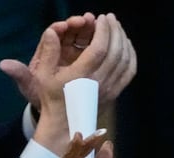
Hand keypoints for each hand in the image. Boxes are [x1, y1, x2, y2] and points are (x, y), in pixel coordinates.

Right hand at [0, 12, 135, 115]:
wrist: (66, 124)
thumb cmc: (52, 97)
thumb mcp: (42, 76)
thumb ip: (48, 52)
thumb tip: (52, 32)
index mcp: (82, 75)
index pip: (100, 48)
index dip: (104, 31)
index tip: (103, 18)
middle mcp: (100, 82)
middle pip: (116, 52)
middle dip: (115, 31)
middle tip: (111, 18)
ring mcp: (110, 88)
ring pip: (125, 61)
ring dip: (123, 41)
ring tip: (118, 28)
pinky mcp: (116, 93)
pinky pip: (129, 72)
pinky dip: (131, 56)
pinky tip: (126, 45)